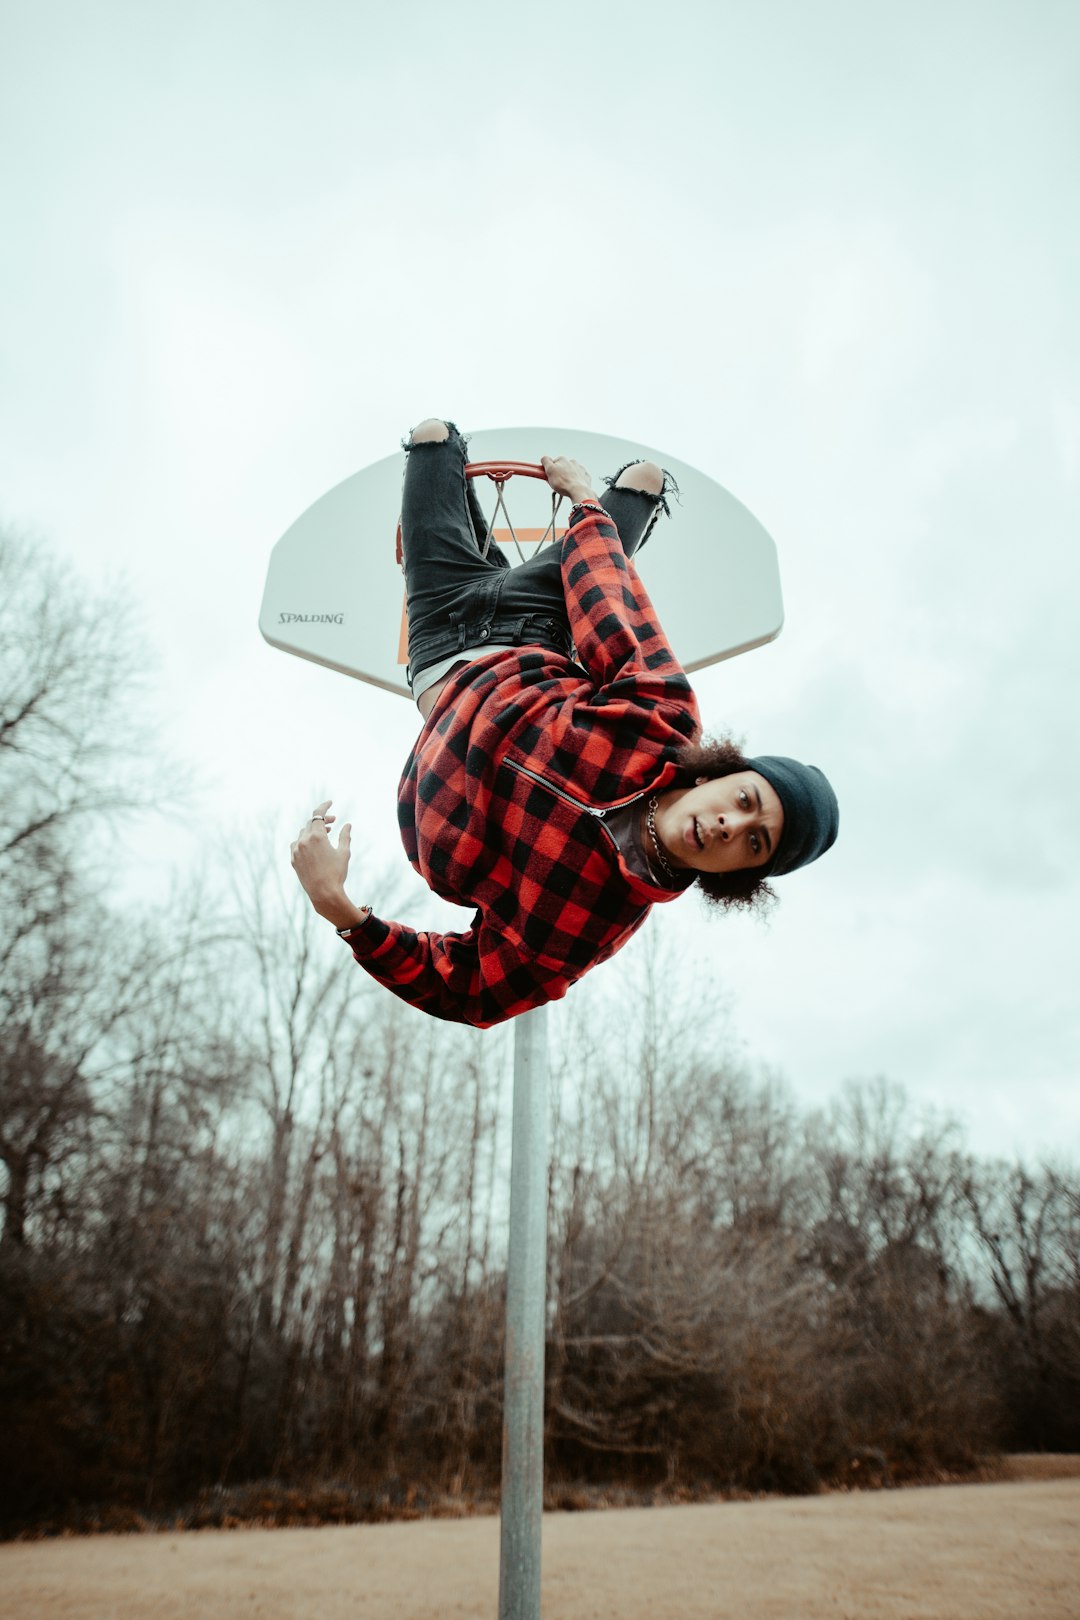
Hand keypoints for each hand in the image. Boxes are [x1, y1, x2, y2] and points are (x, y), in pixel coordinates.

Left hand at [290, 800, 366, 929]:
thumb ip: (345, 836)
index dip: (324, 806)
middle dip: (322, 821)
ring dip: (313, 830)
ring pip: (303, 833)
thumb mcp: (344, 853)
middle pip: (311, 823)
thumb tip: (347, 825)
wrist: (324, 894)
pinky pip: (297, 844)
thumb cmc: (336, 873)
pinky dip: (304, 841)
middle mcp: (304, 841)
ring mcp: (296, 850)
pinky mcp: (293, 860)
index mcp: (317, 836)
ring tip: (325, 834)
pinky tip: (313, 846)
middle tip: (333, 822)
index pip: (318, 814)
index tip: (330, 802)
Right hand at [541, 454, 596, 504]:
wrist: (578, 491)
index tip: (549, 477)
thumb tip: (544, 458)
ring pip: (571, 473)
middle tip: (557, 484)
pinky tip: (574, 487)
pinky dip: (576, 482)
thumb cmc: (563, 482)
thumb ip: (546, 462)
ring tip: (566, 487)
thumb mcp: (550, 470)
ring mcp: (580, 469)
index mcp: (562, 459)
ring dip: (568, 478)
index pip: (552, 462)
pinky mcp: (586, 477)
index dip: (549, 470)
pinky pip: (579, 478)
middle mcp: (572, 462)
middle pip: (562, 468)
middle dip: (559, 474)